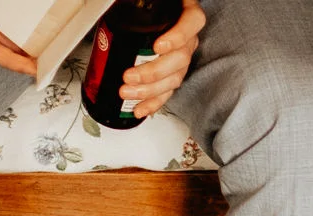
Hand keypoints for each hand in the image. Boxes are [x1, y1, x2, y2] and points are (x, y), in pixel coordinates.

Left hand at [119, 0, 204, 118]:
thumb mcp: (150, 2)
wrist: (153, 16)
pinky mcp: (172, 73)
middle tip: (130, 76)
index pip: (192, 23)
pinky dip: (153, 102)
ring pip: (173, 78)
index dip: (178, 37)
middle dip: (153, 72)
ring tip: (127, 92)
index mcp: (186, 13)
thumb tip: (120, 1)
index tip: (158, 46)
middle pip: (180, 58)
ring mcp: (181, 57)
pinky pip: (167, 90)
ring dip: (149, 91)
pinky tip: (140, 108)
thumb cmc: (153, 8)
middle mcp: (188, 37)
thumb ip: (141, 1)